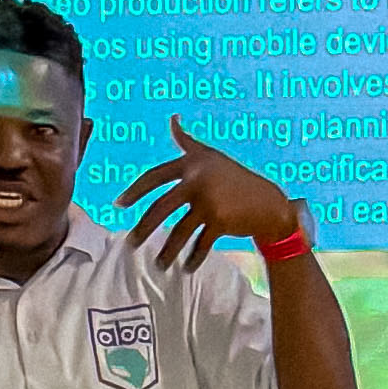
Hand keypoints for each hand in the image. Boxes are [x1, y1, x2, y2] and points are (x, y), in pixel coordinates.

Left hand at [119, 123, 296, 268]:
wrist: (269, 203)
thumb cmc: (236, 178)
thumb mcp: (212, 156)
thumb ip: (188, 142)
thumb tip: (172, 119)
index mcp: (192, 164)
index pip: (155, 177)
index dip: (135, 191)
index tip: (118, 204)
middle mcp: (198, 180)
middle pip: (161, 207)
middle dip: (144, 228)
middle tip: (131, 243)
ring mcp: (209, 201)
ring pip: (179, 232)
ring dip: (167, 252)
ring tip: (160, 265)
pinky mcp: (220, 220)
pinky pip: (199, 244)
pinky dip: (192, 259)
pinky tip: (185, 269)